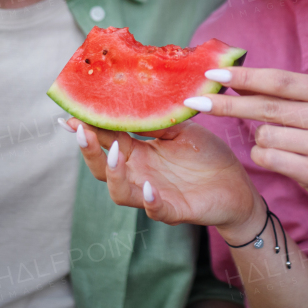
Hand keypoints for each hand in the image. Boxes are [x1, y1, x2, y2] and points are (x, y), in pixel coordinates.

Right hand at [64, 118, 260, 233]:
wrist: (237, 186)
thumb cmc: (207, 157)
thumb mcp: (181, 130)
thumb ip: (158, 120)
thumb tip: (134, 97)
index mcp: (140, 153)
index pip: (107, 140)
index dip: (89, 128)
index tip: (70, 115)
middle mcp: (141, 174)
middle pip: (102, 168)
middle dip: (89, 150)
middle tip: (82, 130)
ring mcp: (154, 194)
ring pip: (120, 191)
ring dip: (113, 174)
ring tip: (114, 154)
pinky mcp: (174, 209)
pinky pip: (156, 209)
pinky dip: (150, 200)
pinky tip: (149, 189)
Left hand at [189, 67, 307, 208]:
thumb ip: (277, 91)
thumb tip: (232, 75)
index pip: (278, 80)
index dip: (243, 76)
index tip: (212, 73)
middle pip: (266, 107)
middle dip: (227, 104)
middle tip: (196, 101)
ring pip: (264, 135)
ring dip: (258, 138)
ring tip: (277, 140)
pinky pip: (268, 158)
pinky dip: (262, 155)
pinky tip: (275, 155)